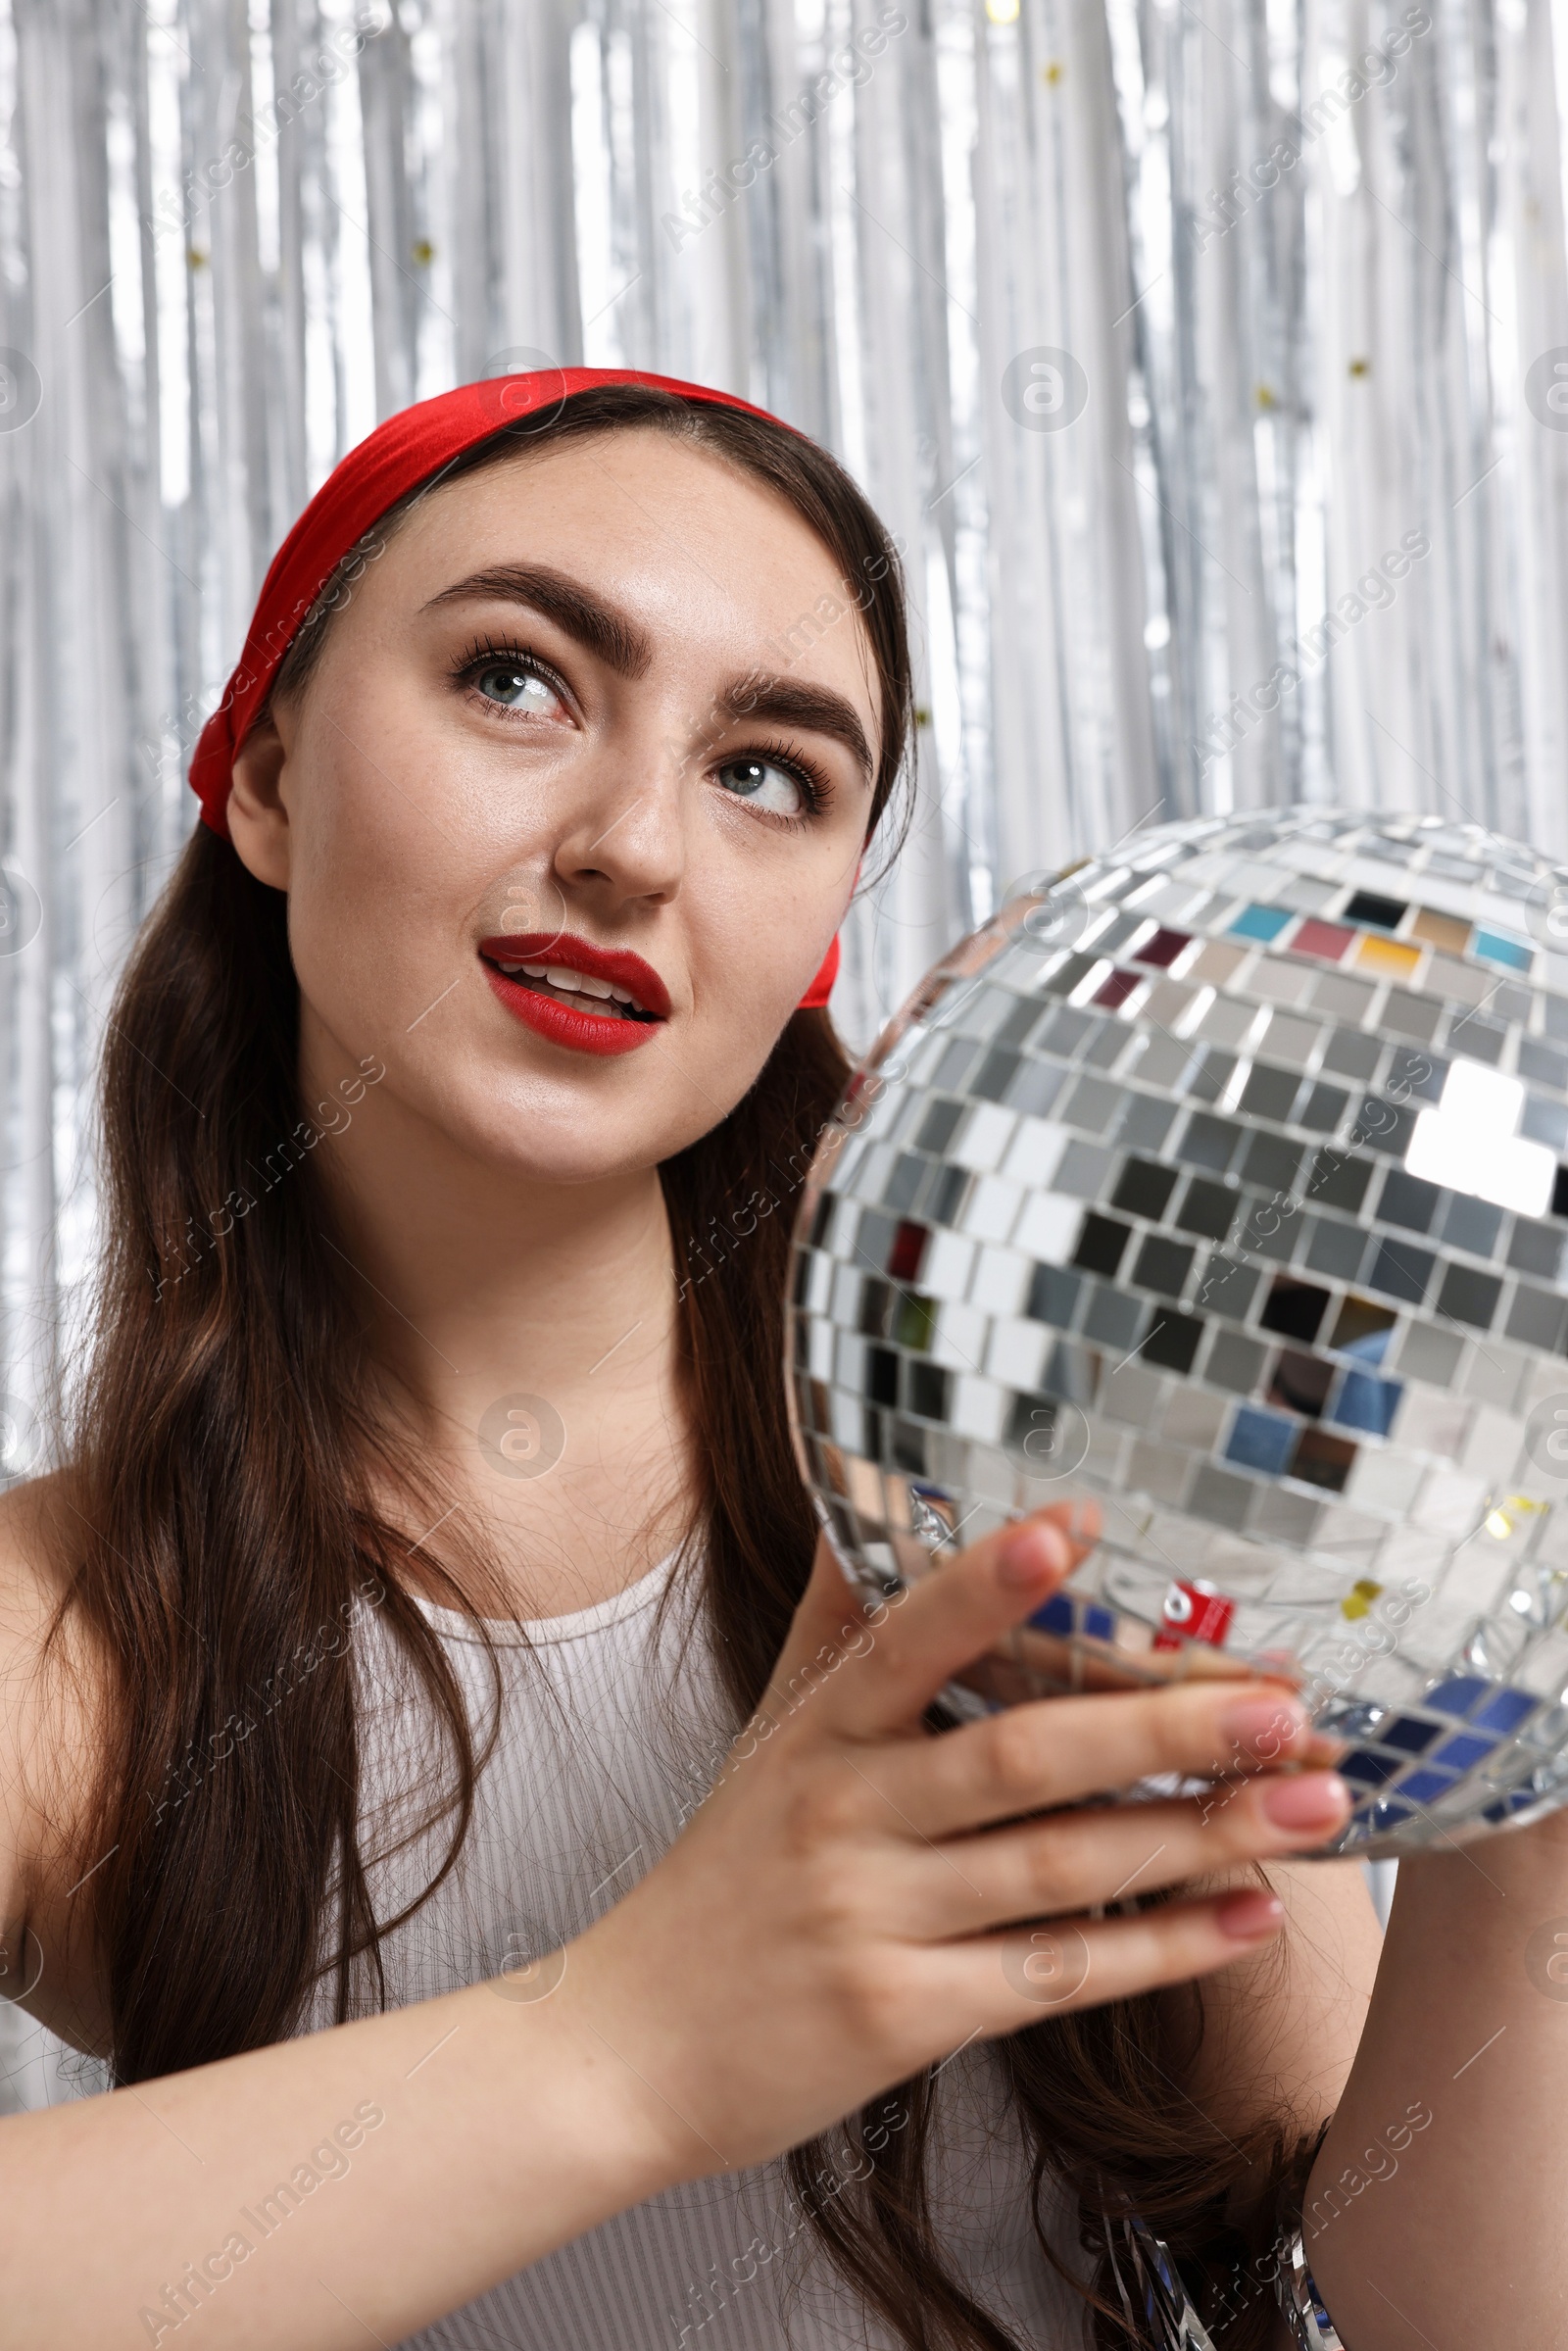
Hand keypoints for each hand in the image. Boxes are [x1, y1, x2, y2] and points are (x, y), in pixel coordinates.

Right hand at [555, 1502, 1351, 2184]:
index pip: (905, 1639)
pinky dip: (1159, 1951)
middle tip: (1284, 1704)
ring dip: (1196, 1837)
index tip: (1079, 1526)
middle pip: (1020, 1757)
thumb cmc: (719, 1881)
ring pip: (1060, 1869)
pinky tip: (1244, 1917)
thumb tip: (868, 1504)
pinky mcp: (903, 2018)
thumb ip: (833, 1629)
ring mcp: (874, 1920)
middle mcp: (843, 1815)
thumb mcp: (765, 1741)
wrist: (627, 2050)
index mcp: (816, 1735)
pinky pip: (1054, 1977)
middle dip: (1163, 1729)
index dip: (986, 1583)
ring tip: (1312, 1806)